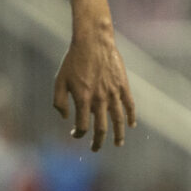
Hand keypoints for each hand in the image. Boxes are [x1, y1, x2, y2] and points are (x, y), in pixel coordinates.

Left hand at [52, 23, 135, 149]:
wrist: (93, 41)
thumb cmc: (73, 60)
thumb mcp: (59, 80)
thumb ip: (59, 101)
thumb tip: (66, 117)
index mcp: (82, 99)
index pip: (82, 126)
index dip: (78, 134)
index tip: (75, 134)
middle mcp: (99, 100)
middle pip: (101, 129)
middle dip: (98, 142)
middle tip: (95, 149)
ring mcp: (113, 93)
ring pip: (118, 120)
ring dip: (118, 135)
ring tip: (118, 144)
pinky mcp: (122, 86)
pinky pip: (129, 105)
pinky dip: (131, 117)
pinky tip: (131, 125)